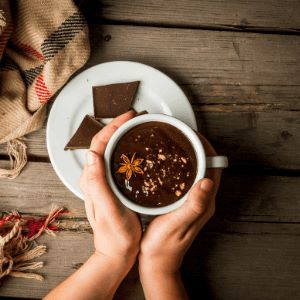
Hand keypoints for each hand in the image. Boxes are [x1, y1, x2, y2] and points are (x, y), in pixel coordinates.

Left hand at [80, 111, 141, 264]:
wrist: (117, 251)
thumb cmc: (115, 235)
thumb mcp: (108, 209)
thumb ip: (98, 183)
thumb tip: (92, 153)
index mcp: (91, 179)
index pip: (98, 144)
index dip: (112, 126)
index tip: (128, 116)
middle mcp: (94, 177)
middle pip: (103, 143)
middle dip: (117, 126)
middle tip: (135, 118)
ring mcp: (103, 181)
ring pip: (110, 150)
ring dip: (121, 135)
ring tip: (137, 127)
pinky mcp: (112, 185)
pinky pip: (116, 160)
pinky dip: (125, 148)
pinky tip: (137, 148)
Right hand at [139, 133, 221, 295]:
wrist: (157, 261)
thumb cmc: (164, 245)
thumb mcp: (177, 223)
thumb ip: (194, 204)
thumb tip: (208, 181)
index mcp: (204, 203)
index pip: (213, 168)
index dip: (207, 149)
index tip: (194, 135)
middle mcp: (201, 200)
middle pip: (205, 166)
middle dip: (197, 148)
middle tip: (182, 135)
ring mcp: (192, 201)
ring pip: (195, 171)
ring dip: (188, 156)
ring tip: (175, 144)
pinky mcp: (182, 203)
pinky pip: (185, 178)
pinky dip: (179, 166)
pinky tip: (166, 164)